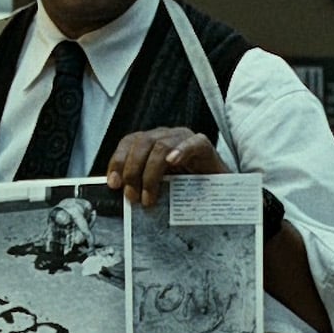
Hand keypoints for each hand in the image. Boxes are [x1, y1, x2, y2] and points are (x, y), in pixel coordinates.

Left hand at [104, 127, 225, 206]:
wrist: (218, 191)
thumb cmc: (187, 187)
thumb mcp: (158, 185)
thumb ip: (140, 183)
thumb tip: (121, 192)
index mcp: (152, 142)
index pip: (129, 142)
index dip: (118, 161)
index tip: (114, 183)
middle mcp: (166, 136)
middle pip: (142, 143)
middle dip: (132, 171)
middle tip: (133, 196)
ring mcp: (185, 138)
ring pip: (161, 145)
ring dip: (151, 173)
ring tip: (150, 196)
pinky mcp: (204, 145)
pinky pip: (192, 143)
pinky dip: (181, 151)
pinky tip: (173, 162)